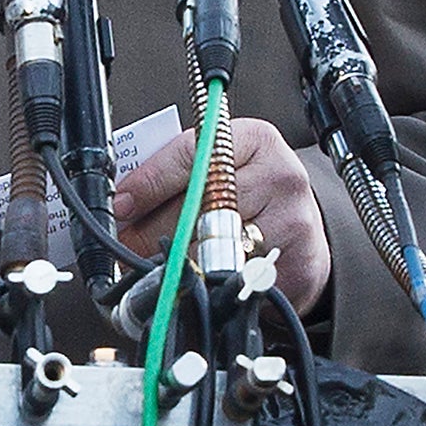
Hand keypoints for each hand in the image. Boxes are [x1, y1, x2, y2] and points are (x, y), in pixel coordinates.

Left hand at [114, 117, 332, 314]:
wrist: (304, 232)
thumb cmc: (252, 192)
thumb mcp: (222, 165)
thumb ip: (183, 170)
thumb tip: (123, 198)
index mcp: (255, 139)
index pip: (194, 155)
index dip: (150, 183)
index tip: (121, 204)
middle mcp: (279, 176)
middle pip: (200, 206)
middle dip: (151, 229)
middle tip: (125, 241)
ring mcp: (292, 224)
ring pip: (213, 249)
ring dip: (173, 261)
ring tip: (149, 262)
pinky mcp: (297, 267)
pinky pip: (235, 281)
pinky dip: (205, 285)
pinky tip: (190, 283)